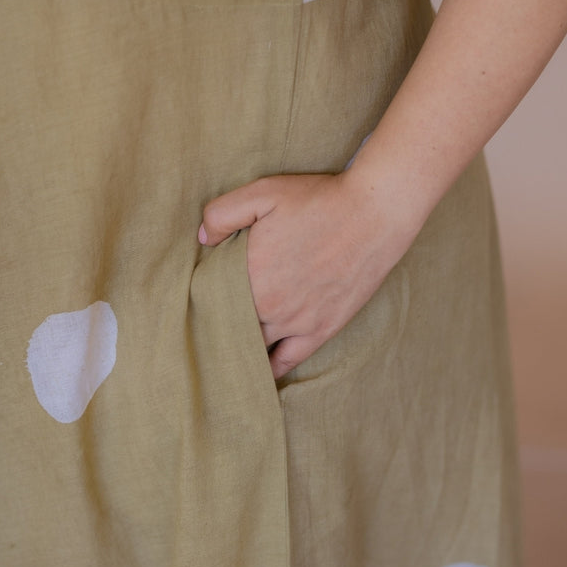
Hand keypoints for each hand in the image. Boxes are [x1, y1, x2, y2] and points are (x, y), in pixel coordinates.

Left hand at [198, 172, 415, 378]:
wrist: (373, 215)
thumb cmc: (318, 200)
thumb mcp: (263, 192)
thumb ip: (222, 213)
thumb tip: (201, 239)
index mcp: (249, 273)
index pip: (209, 299)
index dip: (200, 301)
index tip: (193, 300)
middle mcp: (269, 304)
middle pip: (228, 328)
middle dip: (215, 328)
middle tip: (202, 329)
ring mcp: (296, 321)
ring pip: (254, 349)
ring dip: (238, 351)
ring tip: (222, 355)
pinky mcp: (321, 330)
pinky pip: (286, 361)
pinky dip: (268, 371)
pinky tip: (256, 374)